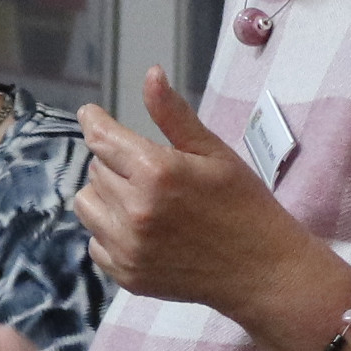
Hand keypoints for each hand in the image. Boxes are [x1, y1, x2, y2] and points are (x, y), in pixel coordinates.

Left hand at [68, 68, 311, 318]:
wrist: (263, 271)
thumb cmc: (244, 205)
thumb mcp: (214, 153)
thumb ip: (174, 115)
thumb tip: (151, 74)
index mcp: (157, 172)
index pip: (102, 139)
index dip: (94, 122)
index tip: (90, 115)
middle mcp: (135, 210)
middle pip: (96, 169)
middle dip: (116, 162)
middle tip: (150, 170)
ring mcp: (129, 247)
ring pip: (87, 204)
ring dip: (106, 196)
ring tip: (140, 198)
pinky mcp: (128, 275)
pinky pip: (95, 243)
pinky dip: (111, 232)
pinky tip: (143, 230)